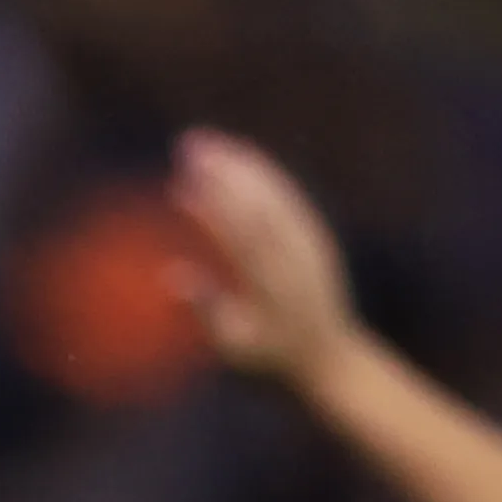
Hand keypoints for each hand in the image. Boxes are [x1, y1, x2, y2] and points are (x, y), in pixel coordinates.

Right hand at [171, 128, 362, 387]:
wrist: (329, 357)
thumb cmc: (270, 360)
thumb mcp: (234, 347)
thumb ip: (206, 310)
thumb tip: (172, 274)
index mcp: (270, 283)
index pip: (239, 235)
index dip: (209, 208)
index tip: (178, 186)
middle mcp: (293, 256)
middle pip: (256, 202)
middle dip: (223, 169)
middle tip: (187, 146)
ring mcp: (308, 242)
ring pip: (274, 191)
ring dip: (240, 162)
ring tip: (207, 141)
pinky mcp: (315, 236)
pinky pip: (289, 196)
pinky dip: (263, 173)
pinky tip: (240, 159)